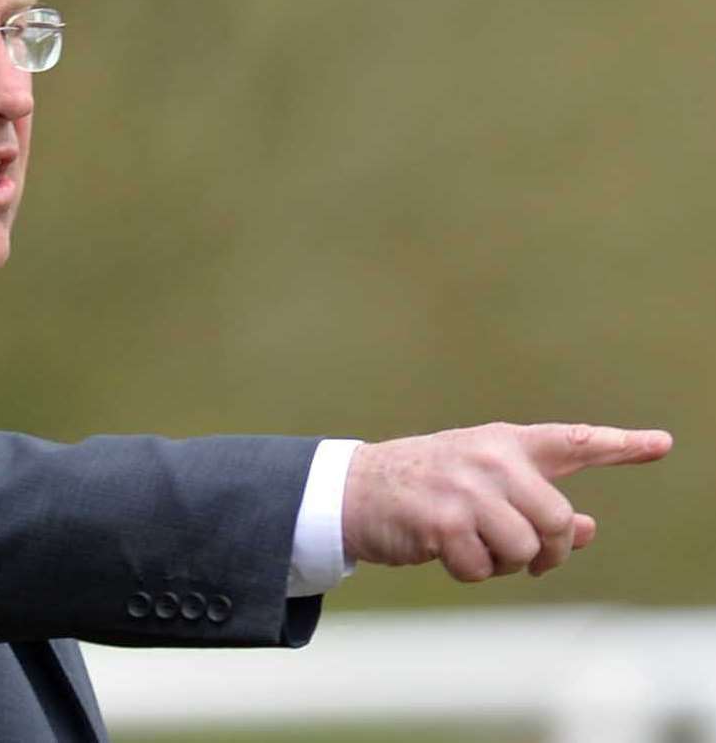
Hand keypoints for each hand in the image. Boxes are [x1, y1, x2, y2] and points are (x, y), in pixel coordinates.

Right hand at [341, 422, 671, 581]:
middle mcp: (490, 459)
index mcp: (503, 443)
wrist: (353, 488)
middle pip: (556, 519)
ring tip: (475, 549)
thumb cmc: (424, 487)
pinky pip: (482, 568)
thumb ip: (534, 500)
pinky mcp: (442, 521)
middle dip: (549, 551)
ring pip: (523, 549)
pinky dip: (468, 572)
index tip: (661, 444)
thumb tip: (587, 530)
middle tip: (531, 560)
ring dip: (504, 564)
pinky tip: (444, 552)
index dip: (620, 445)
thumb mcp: (482, 484)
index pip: (572, 441)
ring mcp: (466, 489)